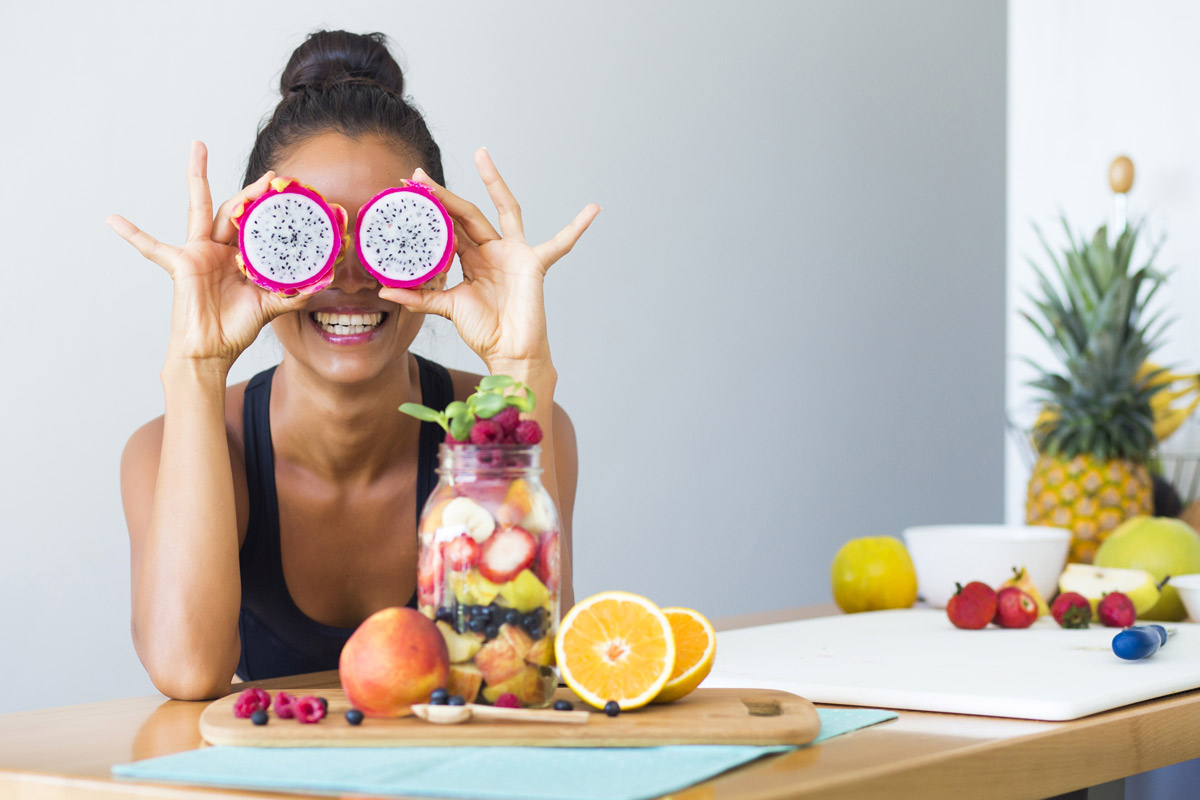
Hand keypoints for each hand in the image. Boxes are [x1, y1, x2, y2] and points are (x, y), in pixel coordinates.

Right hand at [107, 141, 309, 370]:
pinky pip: (151, 247)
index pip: (257, 226)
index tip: (291, 193)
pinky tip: (113, 220)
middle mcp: (220, 250)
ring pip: (200, 208)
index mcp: (241, 257)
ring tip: (198, 148)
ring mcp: (199, 253)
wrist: (211, 351)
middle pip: (235, 210)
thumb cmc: (236, 328)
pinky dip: (132, 235)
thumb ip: (294, 292)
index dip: (271, 211)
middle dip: (252, 191)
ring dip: (198, 177)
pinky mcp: (180, 264)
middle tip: (272, 175)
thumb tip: (324, 280)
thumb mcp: (271, 306)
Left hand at [378, 149, 599, 369]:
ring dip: (494, 182)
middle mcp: (493, 250)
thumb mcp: (448, 309)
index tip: (406, 190)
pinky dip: (577, 228)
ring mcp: (515, 254)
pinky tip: (593, 209)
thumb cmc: (486, 331)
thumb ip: (420, 298)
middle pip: (467, 213)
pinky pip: (560, 244)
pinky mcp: (535, 264)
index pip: (448, 226)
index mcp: (473, 259)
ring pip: (503, 210)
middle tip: (418, 174)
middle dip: (443, 194)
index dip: (429, 209)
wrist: (510, 352)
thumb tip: (384, 292)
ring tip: (481, 155)